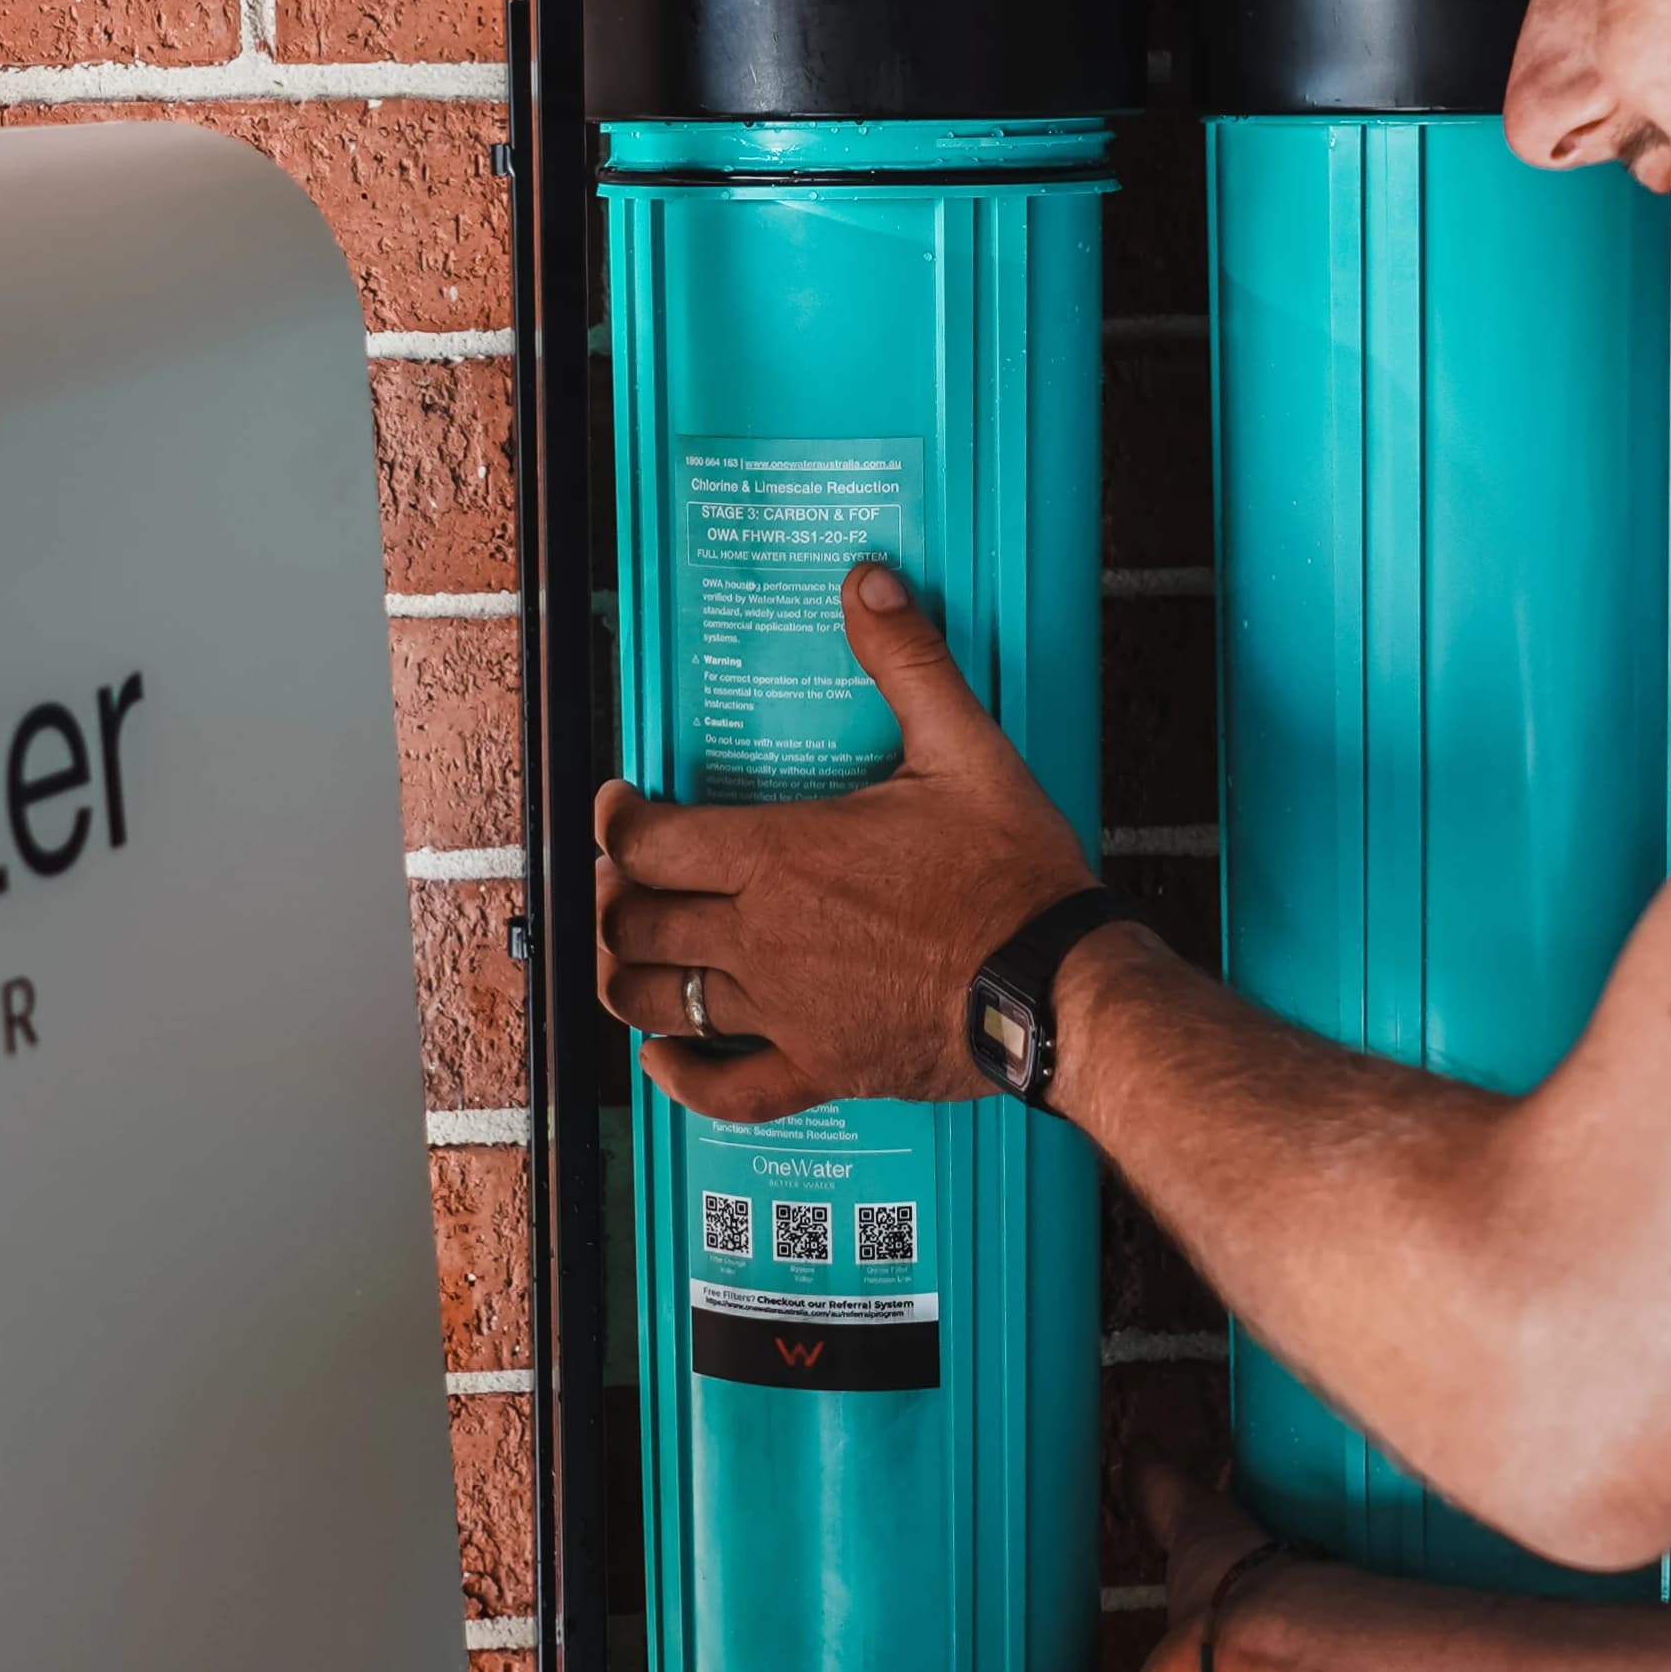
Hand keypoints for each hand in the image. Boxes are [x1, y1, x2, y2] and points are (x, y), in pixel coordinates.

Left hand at [595, 558, 1094, 1123]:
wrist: (1058, 988)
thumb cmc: (1011, 877)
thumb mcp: (965, 748)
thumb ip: (907, 661)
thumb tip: (870, 583)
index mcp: (782, 857)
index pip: (649, 842)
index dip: (614, 820)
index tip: (616, 805)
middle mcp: (764, 938)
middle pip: (637, 922)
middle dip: (612, 896)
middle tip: (619, 877)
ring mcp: (785, 1011)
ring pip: (660, 1001)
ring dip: (628, 976)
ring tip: (628, 951)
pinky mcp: (819, 1069)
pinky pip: (728, 1088)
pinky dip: (683, 1077)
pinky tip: (664, 1059)